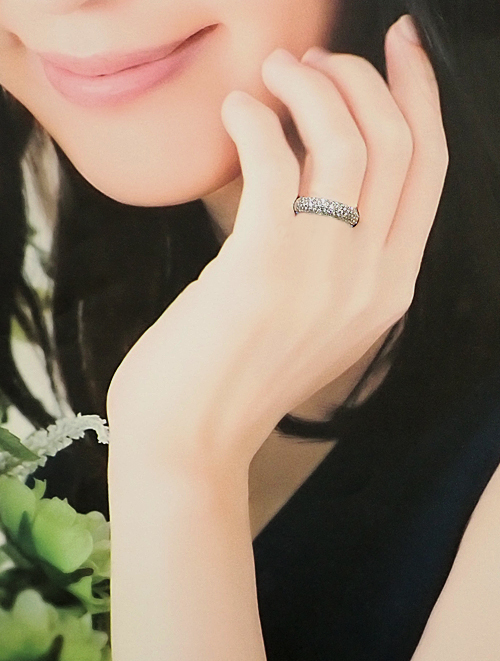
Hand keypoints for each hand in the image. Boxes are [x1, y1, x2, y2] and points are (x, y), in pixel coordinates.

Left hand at [107, 14, 448, 480]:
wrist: (191, 437)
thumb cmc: (237, 372)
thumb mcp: (313, 316)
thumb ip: (337, 254)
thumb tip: (315, 161)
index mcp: (392, 288)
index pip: (431, 168)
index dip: (421, 94)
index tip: (399, 47)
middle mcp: (373, 278)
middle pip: (399, 141)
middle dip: (360, 77)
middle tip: (311, 62)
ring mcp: (325, 273)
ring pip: (348, 138)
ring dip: (308, 84)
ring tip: (272, 74)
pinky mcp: (265, 264)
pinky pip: (277, 157)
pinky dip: (255, 118)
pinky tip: (235, 113)